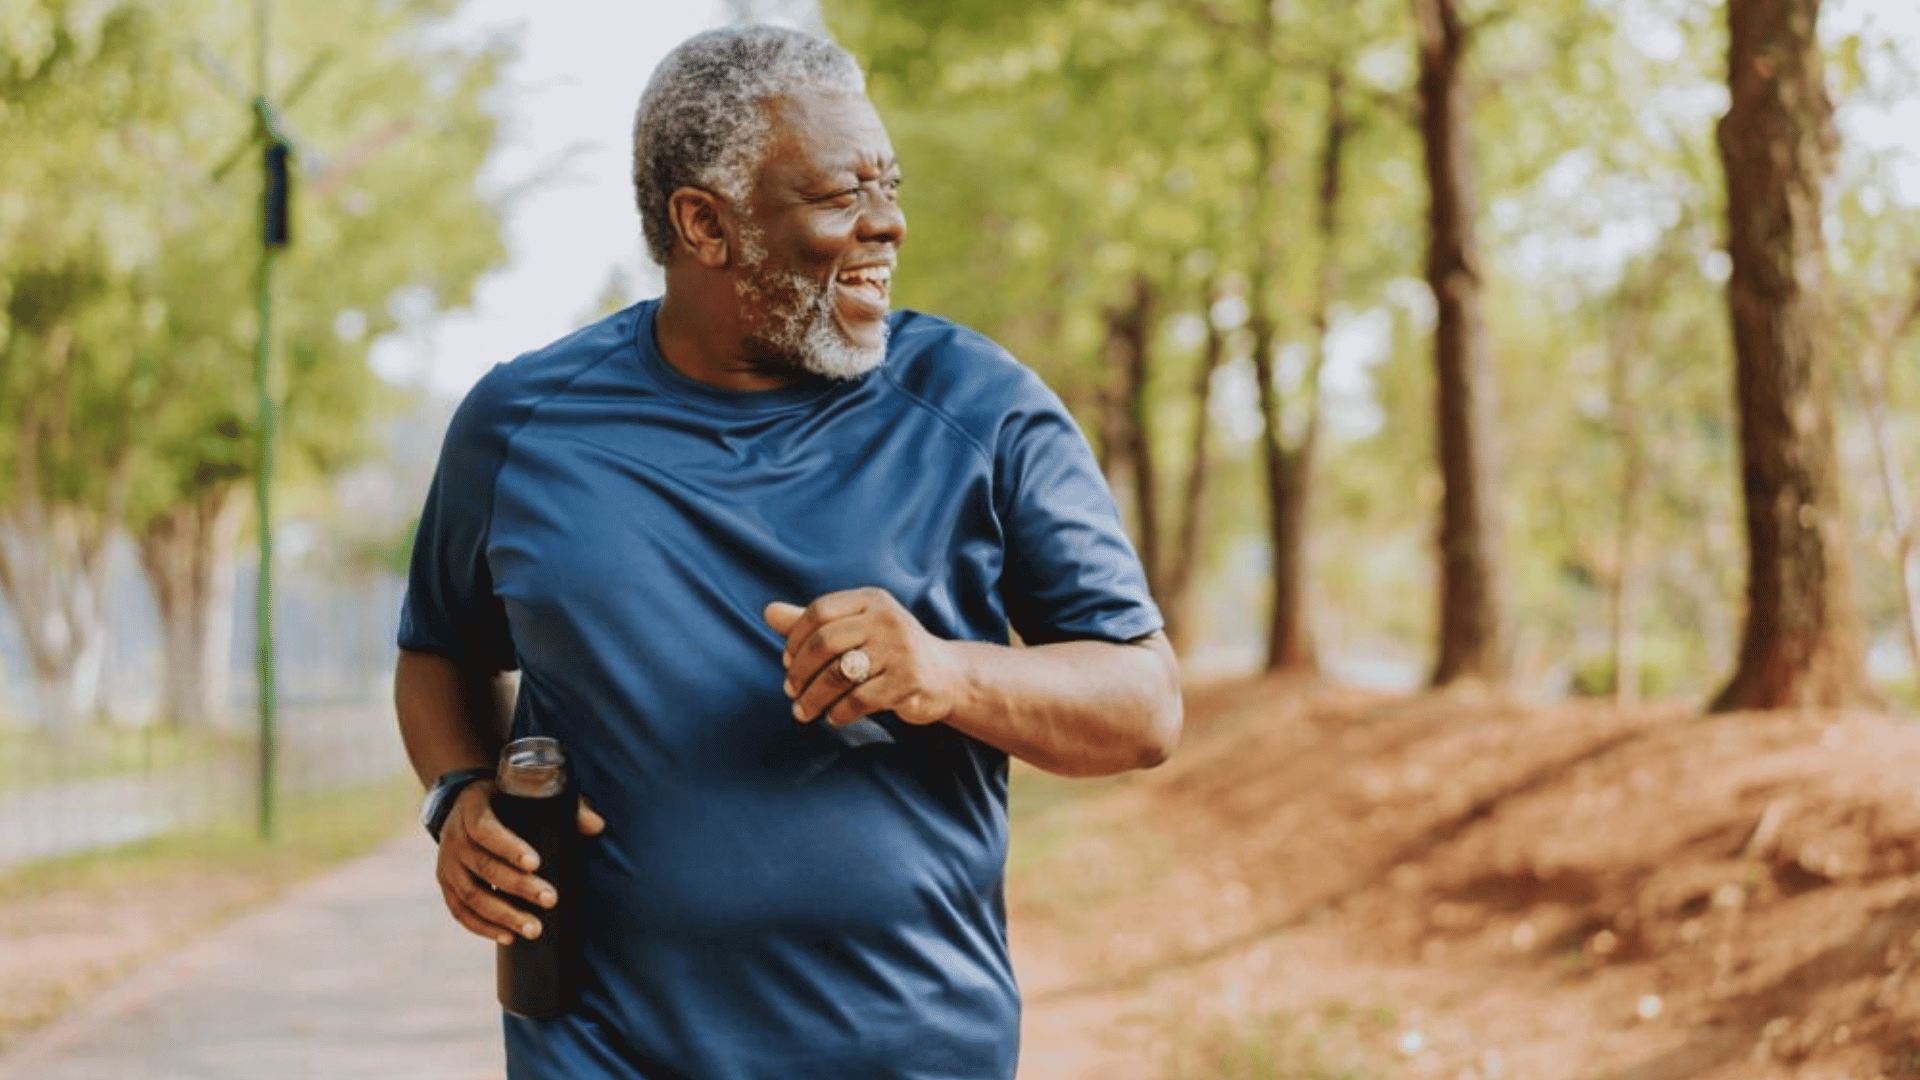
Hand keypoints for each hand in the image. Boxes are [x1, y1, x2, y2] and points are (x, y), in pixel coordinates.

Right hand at [435, 781, 605, 944]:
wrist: (462, 806)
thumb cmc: (506, 799)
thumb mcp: (526, 792)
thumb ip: (564, 806)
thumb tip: (597, 826)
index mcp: (472, 809)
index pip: (486, 829)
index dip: (509, 847)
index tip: (537, 863)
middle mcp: (454, 837)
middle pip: (483, 866)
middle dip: (518, 887)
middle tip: (551, 900)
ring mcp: (446, 864)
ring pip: (471, 895)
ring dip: (502, 915)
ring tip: (534, 929)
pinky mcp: (446, 885)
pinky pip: (460, 911)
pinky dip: (483, 927)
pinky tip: (508, 937)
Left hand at [764, 588, 966, 727]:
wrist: (945, 675)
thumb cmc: (890, 650)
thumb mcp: (855, 628)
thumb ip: (813, 623)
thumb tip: (768, 612)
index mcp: (871, 599)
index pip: (820, 611)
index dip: (795, 638)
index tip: (786, 662)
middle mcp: (887, 619)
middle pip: (825, 642)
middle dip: (800, 671)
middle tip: (790, 690)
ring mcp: (900, 650)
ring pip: (839, 675)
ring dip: (813, 697)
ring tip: (802, 712)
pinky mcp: (908, 681)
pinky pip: (860, 700)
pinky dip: (839, 712)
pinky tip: (832, 717)